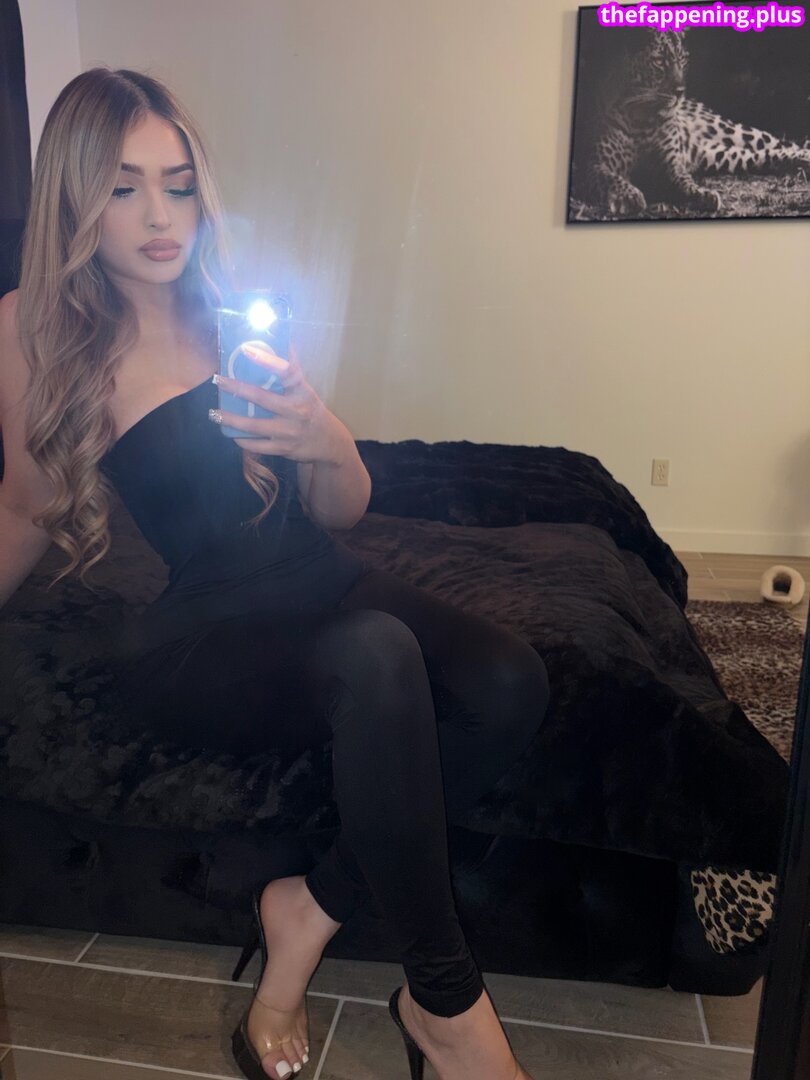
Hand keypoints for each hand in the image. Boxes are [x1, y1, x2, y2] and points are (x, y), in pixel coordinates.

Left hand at [213, 341, 344, 464]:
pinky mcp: (283, 449)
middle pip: (262, 398)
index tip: (246, 350)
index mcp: (302, 392)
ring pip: (254, 426)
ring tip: (214, 414)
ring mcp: (289, 432)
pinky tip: (231, 433)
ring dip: (231, 420)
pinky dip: (241, 439)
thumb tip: (285, 342)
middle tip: (218, 380)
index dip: (267, 361)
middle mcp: (297, 411)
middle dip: (237, 389)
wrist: (329, 442)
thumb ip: (292, 371)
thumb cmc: (312, 410)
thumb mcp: (306, 390)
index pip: (287, 372)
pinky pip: (256, 445)